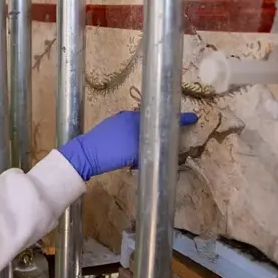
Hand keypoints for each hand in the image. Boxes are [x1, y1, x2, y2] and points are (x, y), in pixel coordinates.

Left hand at [58, 110, 198, 180]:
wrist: (84, 155)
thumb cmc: (111, 150)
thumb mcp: (136, 150)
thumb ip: (152, 145)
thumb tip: (164, 146)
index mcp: (134, 118)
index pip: (160, 116)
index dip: (178, 119)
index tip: (193, 118)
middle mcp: (126, 117)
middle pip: (150, 124)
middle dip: (158, 135)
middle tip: (165, 147)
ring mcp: (116, 124)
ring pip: (138, 133)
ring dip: (144, 144)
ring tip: (141, 160)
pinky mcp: (108, 133)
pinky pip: (128, 138)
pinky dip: (133, 147)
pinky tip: (130, 160)